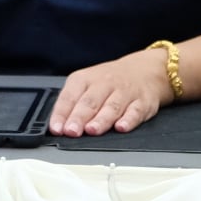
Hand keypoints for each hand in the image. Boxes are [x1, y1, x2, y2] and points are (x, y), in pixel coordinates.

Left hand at [49, 48, 171, 135]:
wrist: (143, 69)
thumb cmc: (108, 81)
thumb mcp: (85, 84)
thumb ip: (71, 105)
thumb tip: (58, 126)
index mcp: (84, 79)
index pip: (69, 97)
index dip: (61, 114)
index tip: (56, 128)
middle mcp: (104, 84)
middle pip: (89, 102)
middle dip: (79, 118)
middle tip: (71, 131)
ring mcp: (124, 93)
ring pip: (111, 107)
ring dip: (101, 120)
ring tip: (92, 130)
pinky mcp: (142, 102)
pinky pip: (135, 111)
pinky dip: (128, 120)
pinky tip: (121, 127)